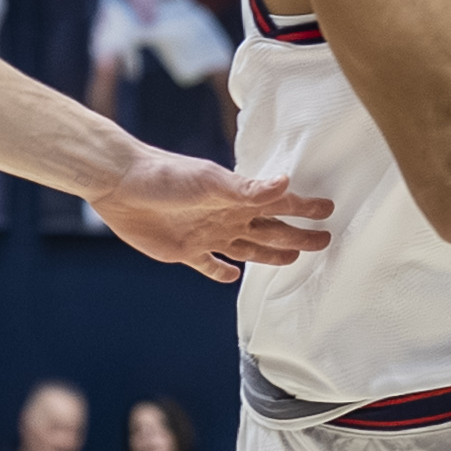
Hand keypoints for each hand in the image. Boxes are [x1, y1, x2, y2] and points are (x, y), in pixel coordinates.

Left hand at [91, 146, 331, 282]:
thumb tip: (286, 183)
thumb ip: (249, 189)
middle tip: (324, 240)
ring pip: (248, 249)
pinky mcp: (185, 250)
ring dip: (269, 254)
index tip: (329, 210)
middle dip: (298, 235)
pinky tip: (232, 275)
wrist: (122, 185)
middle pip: (271, 230)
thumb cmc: (167, 176)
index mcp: (238, 199)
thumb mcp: (211, 182)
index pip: (281, 205)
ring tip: (291, 258)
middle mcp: (228, 217)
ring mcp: (208, 234)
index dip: (305, 208)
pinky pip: (210, 265)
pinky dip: (221, 271)